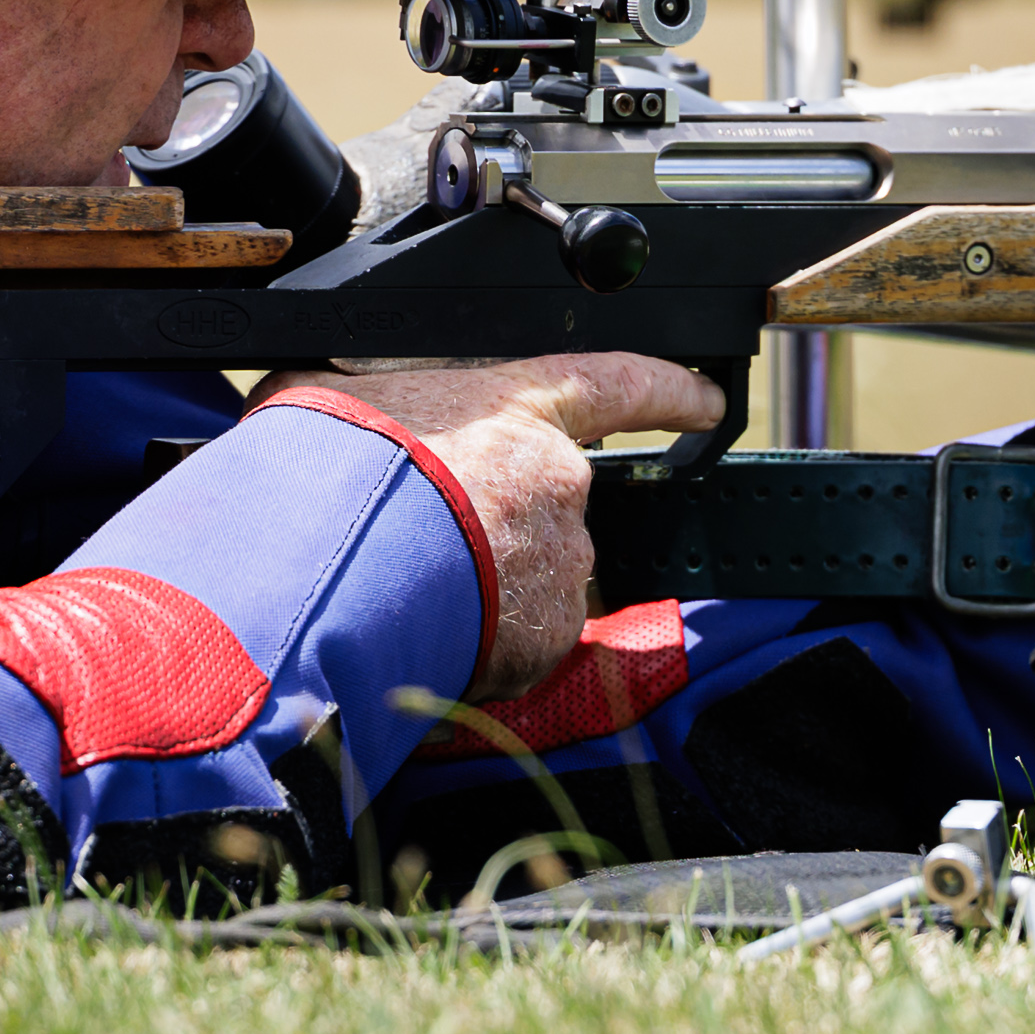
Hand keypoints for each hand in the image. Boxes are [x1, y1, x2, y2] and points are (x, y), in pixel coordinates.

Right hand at [249, 354, 724, 698]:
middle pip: (546, 511)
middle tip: (421, 545)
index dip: (670, 392)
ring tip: (404, 591)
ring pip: (528, 585)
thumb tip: (336, 414)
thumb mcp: (332, 393)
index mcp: (517, 406)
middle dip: (494, 534)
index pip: (619, 384)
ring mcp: (559, 562)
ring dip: (481, 593)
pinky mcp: (546, 636)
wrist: (325, 558)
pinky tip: (421, 632)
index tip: (709, 401)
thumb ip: (371, 407)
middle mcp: (557, 480)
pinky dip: (477, 649)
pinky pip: (516, 647)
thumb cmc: (327, 461)